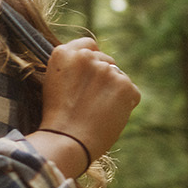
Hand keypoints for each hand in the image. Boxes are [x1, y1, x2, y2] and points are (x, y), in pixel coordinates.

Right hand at [32, 37, 140, 176]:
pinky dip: (125, 105)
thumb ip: (74, 69)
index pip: (88, 45)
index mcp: (63, 54)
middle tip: (91, 102)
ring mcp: (106, 69)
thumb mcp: (55, 85)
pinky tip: (109, 117)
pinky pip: (132, 92)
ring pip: (119, 77)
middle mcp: (85, 56)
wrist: (66, 141)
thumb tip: (97, 65)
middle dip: (103, 78)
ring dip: (114, 92)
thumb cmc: (58, 120)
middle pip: (106, 61)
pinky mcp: (124, 85)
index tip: (89, 77)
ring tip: (97, 113)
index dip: (91, 61)